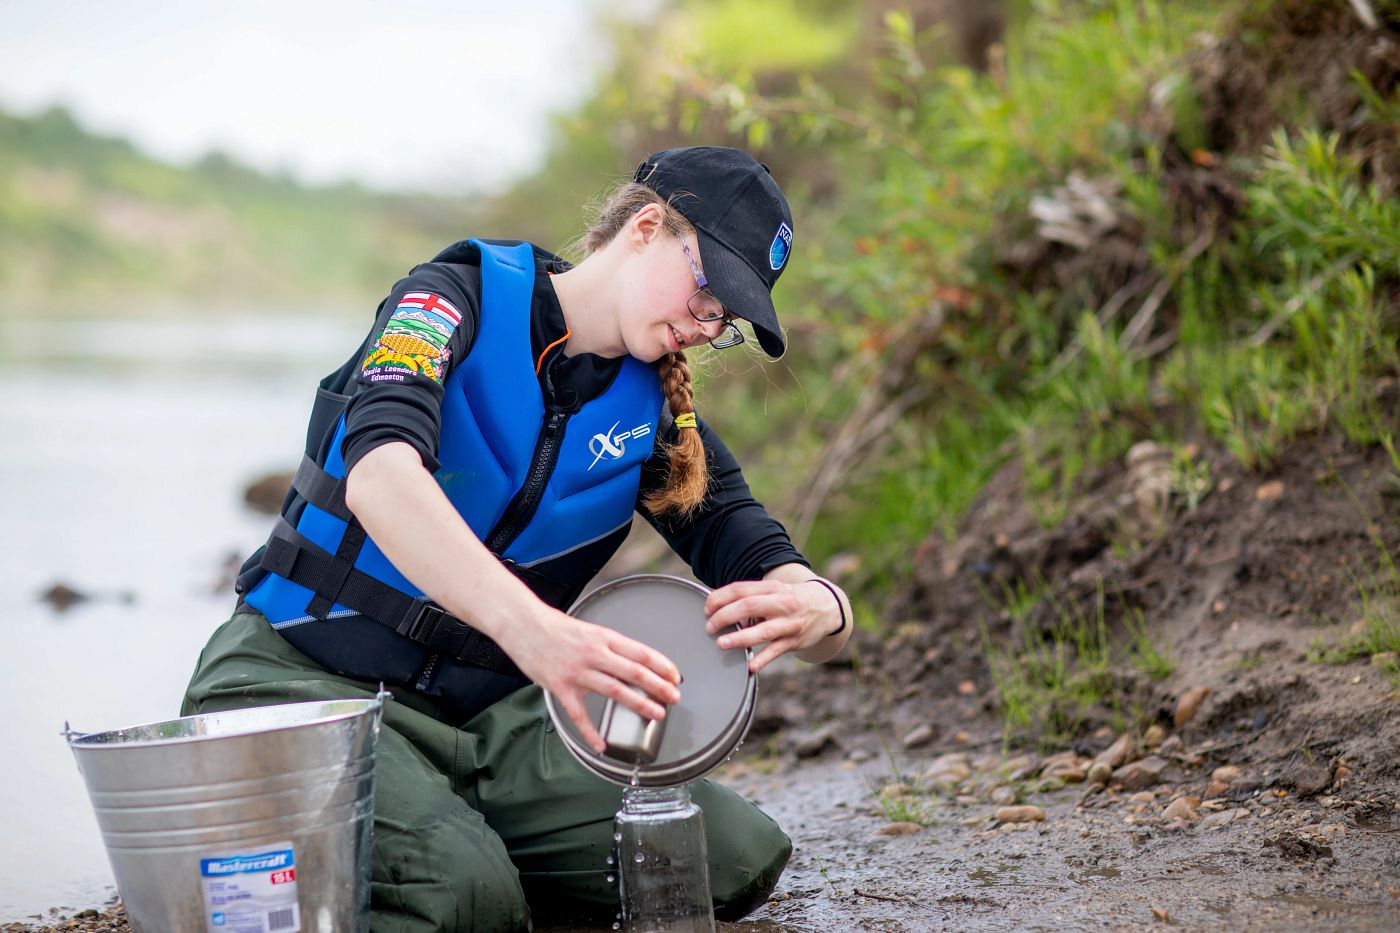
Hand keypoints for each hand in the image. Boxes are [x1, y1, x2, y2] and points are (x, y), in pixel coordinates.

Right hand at [496, 604, 681, 754]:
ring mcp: (578, 672)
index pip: (641, 653)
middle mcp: (594, 654)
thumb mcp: (590, 630)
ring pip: (616, 691)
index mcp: (604, 638)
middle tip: (674, 697)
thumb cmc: (556, 627)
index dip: (662, 666)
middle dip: (659, 687)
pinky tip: (602, 745)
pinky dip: (591, 733)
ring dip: (639, 704)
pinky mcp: (560, 688)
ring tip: (656, 714)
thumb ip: (609, 646)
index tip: (675, 676)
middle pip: (635, 673)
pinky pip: (579, 715)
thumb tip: (634, 662)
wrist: (524, 625)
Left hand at [704, 578, 842, 672]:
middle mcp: (782, 603)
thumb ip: (751, 598)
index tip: (706, 609)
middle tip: (709, 627)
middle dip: (725, 616)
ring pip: (763, 631)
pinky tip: (750, 666)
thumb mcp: (774, 591)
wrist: (827, 607)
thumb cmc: (791, 599)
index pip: (740, 589)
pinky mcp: (796, 641)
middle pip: (749, 606)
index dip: (720, 598)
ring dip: (740, 638)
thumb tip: (718, 608)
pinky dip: (763, 659)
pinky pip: (777, 651)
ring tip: (722, 644)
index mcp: (772, 588)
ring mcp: (790, 623)